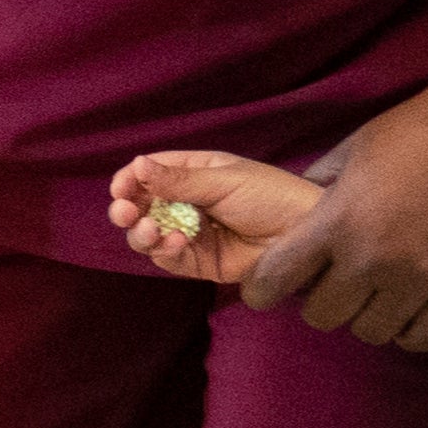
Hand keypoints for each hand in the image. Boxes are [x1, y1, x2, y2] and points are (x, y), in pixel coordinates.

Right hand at [106, 150, 327, 285]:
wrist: (307, 235)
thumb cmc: (272, 196)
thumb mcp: (224, 181)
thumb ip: (178, 180)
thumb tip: (136, 165)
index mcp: (194, 174)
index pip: (149, 174)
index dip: (130, 181)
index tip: (121, 189)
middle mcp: (187, 203)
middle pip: (142, 207)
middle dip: (127, 210)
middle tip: (124, 214)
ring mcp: (192, 234)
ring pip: (148, 236)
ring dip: (142, 233)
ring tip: (151, 231)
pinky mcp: (200, 262)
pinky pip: (169, 259)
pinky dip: (165, 252)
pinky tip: (177, 243)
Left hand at [231, 77, 427, 347]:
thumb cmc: (426, 125)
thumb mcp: (357, 148)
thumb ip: (323, 184)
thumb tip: (300, 209)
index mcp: (339, 220)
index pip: (276, 278)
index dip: (262, 290)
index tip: (265, 292)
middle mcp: (377, 258)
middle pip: (322, 316)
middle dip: (321, 303)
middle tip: (335, 287)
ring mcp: (426, 279)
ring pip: (372, 332)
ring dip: (368, 316)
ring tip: (379, 296)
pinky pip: (425, 338)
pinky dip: (412, 329)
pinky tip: (413, 309)